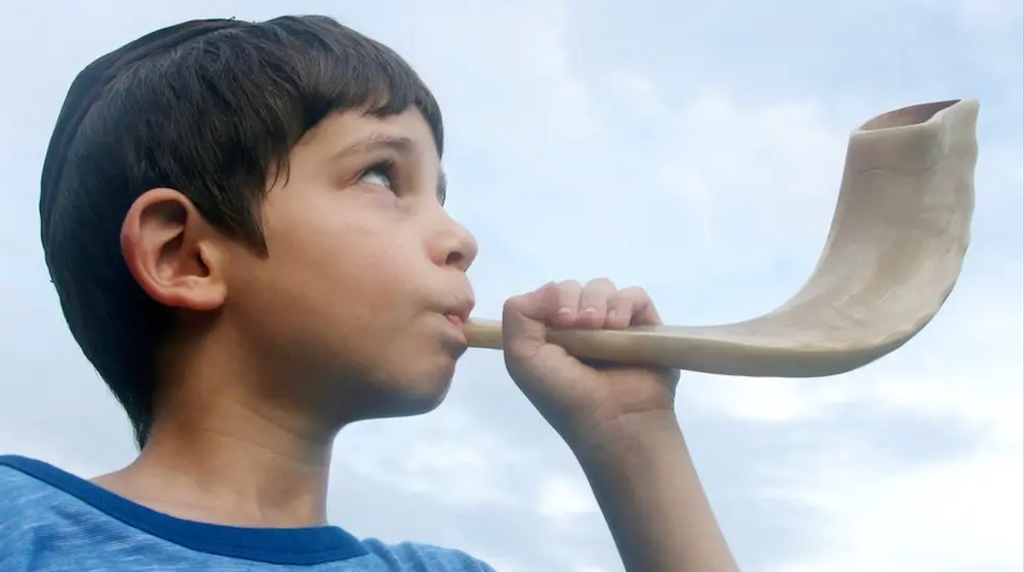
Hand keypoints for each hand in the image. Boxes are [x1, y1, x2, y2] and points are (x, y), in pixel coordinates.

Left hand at [502, 279, 680, 451]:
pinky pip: (635, 296)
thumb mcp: (522, 357)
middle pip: (574, 288)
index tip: (557, 321)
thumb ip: (519, 314)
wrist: (612, 422)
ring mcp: (615, 327)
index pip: (549, 295)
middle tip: (576, 326)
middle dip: (573, 301)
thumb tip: (553, 286)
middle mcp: (582, 328)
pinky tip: (619, 327)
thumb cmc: (564, 395)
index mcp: (552, 334)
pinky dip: (625, 304)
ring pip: (602, 288)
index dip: (550, 299)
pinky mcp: (645, 327)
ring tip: (600, 328)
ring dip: (597, 302)